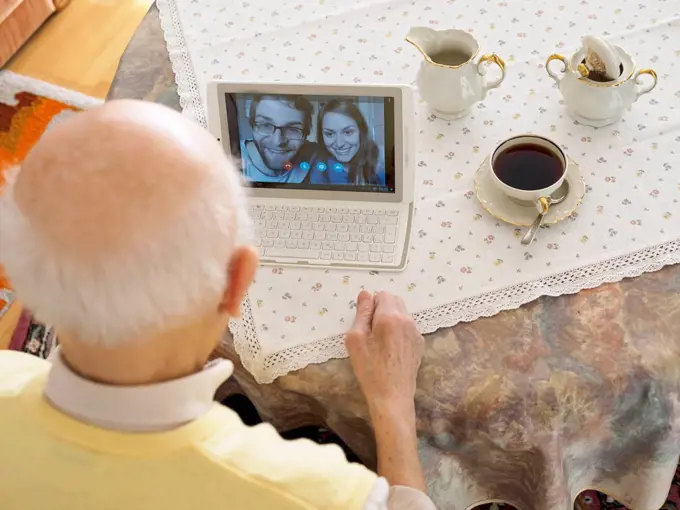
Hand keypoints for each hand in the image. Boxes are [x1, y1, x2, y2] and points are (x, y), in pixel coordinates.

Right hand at [345, 290, 424, 415]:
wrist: (392, 397)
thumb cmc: (369, 369)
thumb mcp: (356, 339)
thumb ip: (361, 313)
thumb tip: (366, 294)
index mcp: (390, 317)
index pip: (382, 294)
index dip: (370, 304)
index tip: (364, 321)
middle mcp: (407, 320)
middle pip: (394, 300)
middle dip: (381, 308)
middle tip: (370, 330)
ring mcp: (416, 332)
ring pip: (402, 313)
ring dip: (390, 318)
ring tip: (380, 341)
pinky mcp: (419, 344)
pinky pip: (407, 327)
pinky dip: (398, 329)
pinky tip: (390, 349)